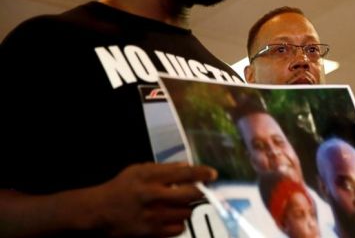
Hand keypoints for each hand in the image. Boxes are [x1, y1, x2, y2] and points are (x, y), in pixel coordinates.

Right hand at [90, 162, 216, 236]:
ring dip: (189, 207)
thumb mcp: (138, 170)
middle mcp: (154, 195)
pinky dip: (180, 222)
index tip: (212, 174)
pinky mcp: (153, 232)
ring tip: (182, 204)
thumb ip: (163, 168)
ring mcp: (154, 215)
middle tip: (201, 191)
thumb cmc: (119, 189)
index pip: (184, 173)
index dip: (202, 173)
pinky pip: (179, 228)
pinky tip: (173, 217)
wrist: (98, 212)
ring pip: (188, 211)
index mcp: (150, 177)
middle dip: (200, 192)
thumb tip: (185, 167)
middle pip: (191, 194)